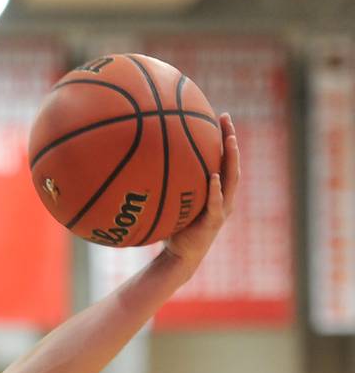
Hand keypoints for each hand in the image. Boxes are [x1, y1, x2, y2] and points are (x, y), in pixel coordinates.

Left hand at [163, 113, 239, 270]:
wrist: (178, 257)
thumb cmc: (172, 227)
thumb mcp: (170, 201)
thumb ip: (164, 183)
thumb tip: (140, 160)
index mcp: (216, 189)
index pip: (222, 158)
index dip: (223, 136)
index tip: (219, 115)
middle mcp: (224, 196)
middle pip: (231, 162)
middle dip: (229, 139)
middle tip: (225, 118)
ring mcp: (222, 209)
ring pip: (232, 179)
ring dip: (230, 159)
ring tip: (229, 140)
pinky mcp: (213, 222)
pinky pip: (216, 204)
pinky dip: (217, 191)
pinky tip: (215, 177)